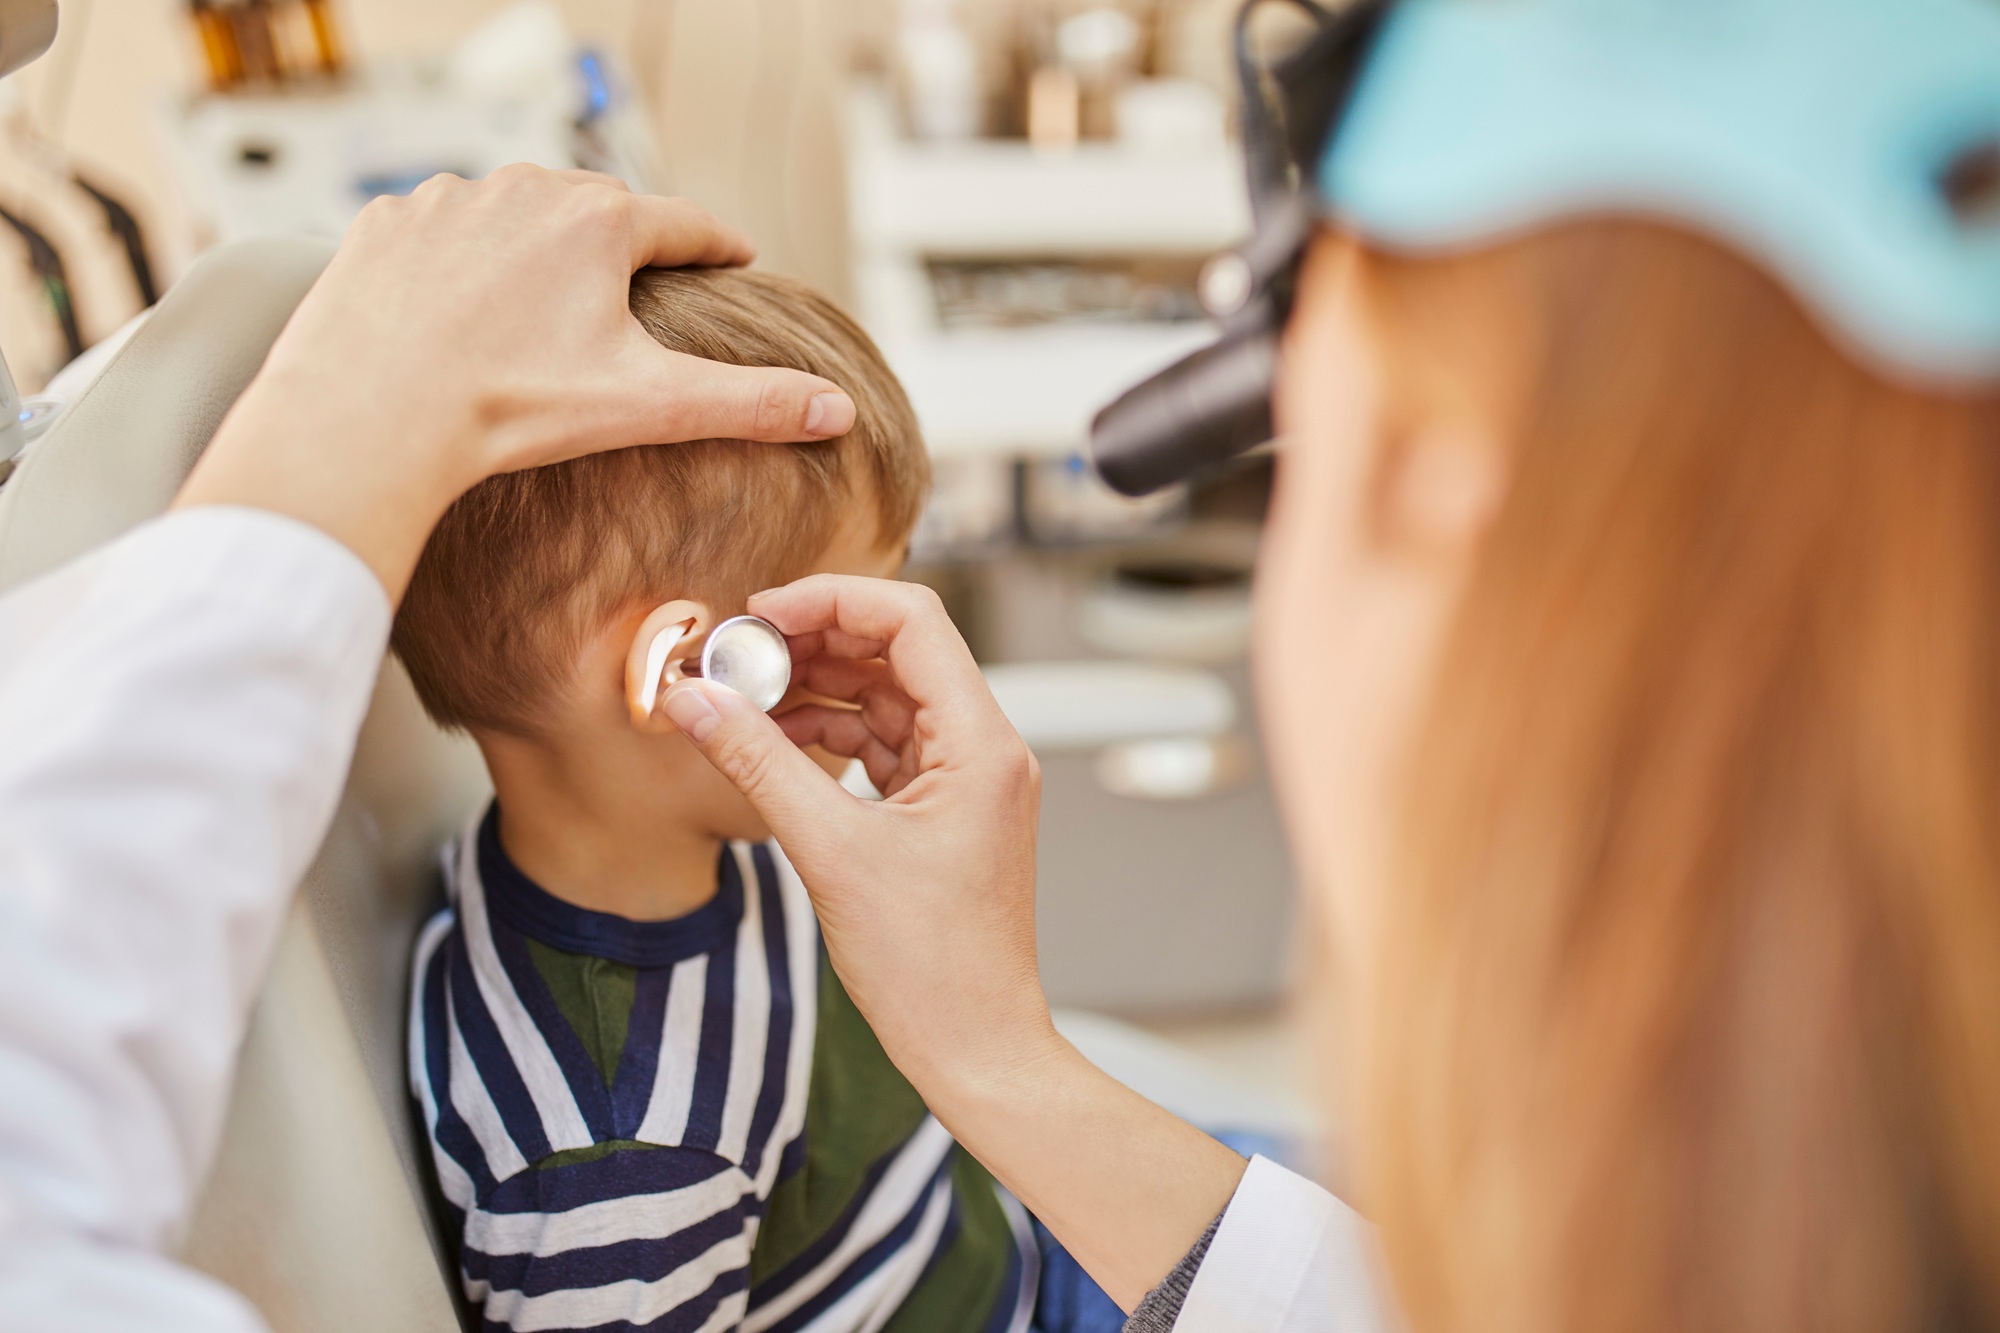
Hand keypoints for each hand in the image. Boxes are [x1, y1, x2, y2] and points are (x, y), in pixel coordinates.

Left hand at [175, 167, 855, 598]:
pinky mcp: (386, 221)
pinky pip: (441, 229)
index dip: (717, 245)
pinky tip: (463, 302)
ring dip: (537, 246)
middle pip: (598, 212)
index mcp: (600, 222)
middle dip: (624, 246)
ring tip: (546, 299)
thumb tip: (838, 410)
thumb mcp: (647, 406)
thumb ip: (750, 403)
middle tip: (640, 285)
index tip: (736, 255)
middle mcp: (525, 189)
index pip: (684, 224)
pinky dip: (461, 258)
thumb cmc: (508, 409)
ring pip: (515, 214)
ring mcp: (448, 199)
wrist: (370, 413)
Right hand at [661, 574, 1246, 1306]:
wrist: (974, 1047)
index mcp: (982, 743)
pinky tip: (771, 737)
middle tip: (737, 654)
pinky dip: (829, 734)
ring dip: (815, 687)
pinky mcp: (943, 808)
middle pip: (897, 650)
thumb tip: (693, 700)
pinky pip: (883, 742)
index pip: (911, 620)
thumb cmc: (930, 968)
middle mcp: (985, 748)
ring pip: (886, 695)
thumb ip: (758, 764)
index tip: (760, 615)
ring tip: (741, 695)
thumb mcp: (829, 853)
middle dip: (814, 641)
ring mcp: (967, 777)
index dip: (831, 600)